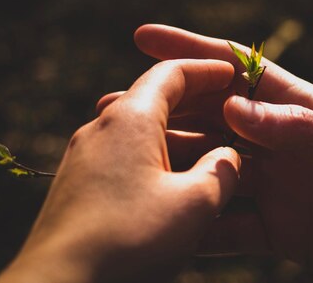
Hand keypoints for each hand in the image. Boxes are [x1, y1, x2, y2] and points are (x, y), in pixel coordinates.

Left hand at [0, 59, 240, 282]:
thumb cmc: (128, 241)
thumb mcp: (194, 205)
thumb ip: (222, 172)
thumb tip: (229, 159)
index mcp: (130, 119)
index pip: (171, 75)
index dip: (207, 71)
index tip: (232, 75)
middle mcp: (102, 129)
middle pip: (155, 101)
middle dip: (197, 107)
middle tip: (230, 116)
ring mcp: (87, 158)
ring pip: (142, 135)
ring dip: (181, 140)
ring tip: (212, 157)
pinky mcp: (80, 186)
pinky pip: (127, 160)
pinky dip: (160, 162)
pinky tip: (179, 188)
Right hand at [104, 25, 312, 282]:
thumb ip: (299, 127)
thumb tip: (237, 108)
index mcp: (299, 109)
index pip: (237, 71)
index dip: (191, 51)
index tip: (144, 37)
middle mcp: (279, 142)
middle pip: (211, 121)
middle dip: (165, 113)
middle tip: (113, 108)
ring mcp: (275, 184)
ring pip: (211, 171)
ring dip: (171, 167)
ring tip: (126, 163)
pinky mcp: (278, 227)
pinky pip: (229, 225)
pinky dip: (199, 225)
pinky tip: (164, 226)